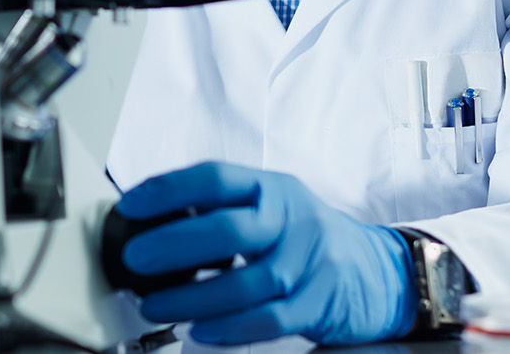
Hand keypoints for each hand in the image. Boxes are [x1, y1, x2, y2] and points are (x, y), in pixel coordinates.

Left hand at [116, 162, 417, 345]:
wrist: (379, 270)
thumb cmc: (308, 238)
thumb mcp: (273, 209)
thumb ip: (224, 211)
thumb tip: (152, 222)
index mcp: (272, 189)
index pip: (215, 178)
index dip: (168, 190)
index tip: (131, 205)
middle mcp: (292, 219)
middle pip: (229, 229)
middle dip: (174, 245)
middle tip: (135, 259)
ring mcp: (310, 261)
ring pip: (247, 282)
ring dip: (192, 297)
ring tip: (156, 305)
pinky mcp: (321, 301)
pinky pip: (270, 318)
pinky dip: (231, 328)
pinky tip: (201, 331)